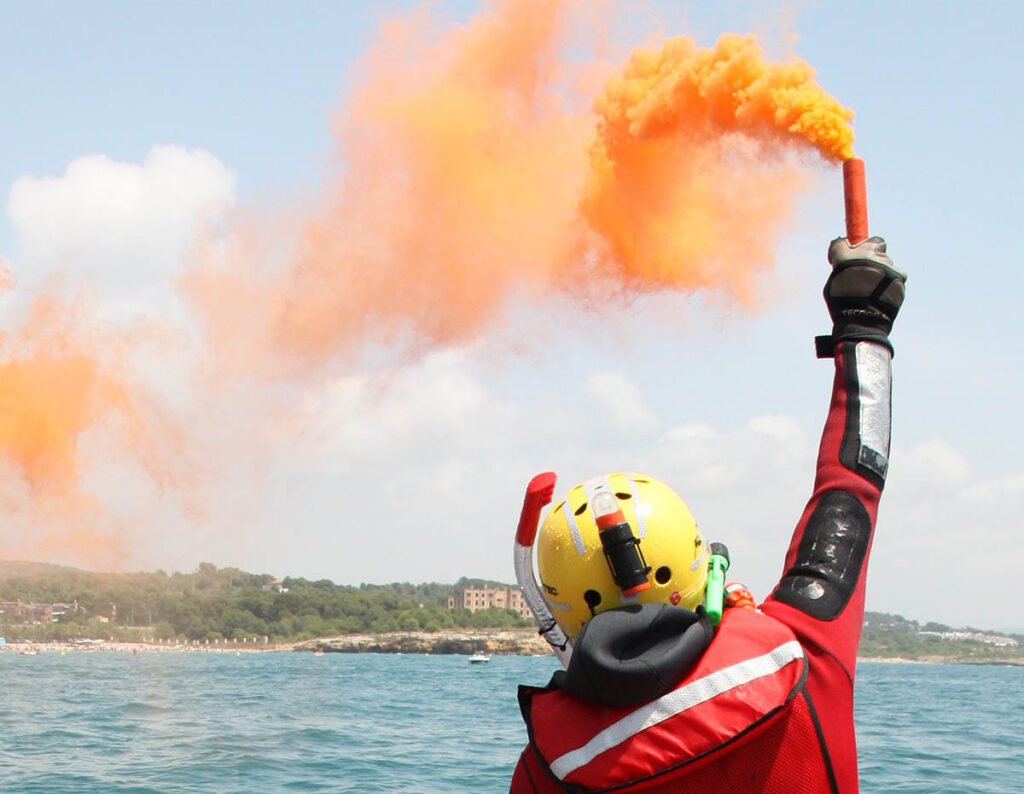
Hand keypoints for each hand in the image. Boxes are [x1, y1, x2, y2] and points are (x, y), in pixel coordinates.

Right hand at [817, 236, 905, 356]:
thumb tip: (841, 250)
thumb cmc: (842, 303)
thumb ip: (840, 264)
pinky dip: (892, 281)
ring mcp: (886, 264)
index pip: (848, 239)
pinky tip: (883, 293)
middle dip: (873, 252)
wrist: (861, 319)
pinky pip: (897, 274)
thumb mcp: (832, 282)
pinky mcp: (900, 275)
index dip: (855, 245)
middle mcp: (868, 254)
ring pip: (887, 261)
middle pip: (876, 243)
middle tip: (868, 267)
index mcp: (847, 255)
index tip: (854, 251)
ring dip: (883, 269)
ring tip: (875, 288)